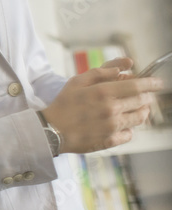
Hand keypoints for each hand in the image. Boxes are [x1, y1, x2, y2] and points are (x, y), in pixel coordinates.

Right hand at [43, 59, 162, 152]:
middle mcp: (111, 109)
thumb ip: (101, 71)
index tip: (158, 83)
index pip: (138, 86)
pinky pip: (129, 134)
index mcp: (103, 92)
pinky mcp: (110, 141)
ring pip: (139, 118)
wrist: (51, 130)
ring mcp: (112, 127)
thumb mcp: (77, 81)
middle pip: (142, 102)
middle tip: (145, 95)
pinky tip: (122, 124)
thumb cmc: (63, 103)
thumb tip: (123, 68)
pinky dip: (129, 128)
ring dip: (143, 111)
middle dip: (147, 96)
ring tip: (138, 108)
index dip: (152, 83)